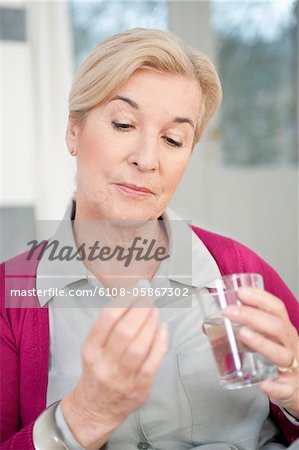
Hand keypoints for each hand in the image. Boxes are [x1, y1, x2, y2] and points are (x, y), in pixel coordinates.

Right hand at [61, 294, 167, 449]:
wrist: (95, 409)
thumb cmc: (98, 372)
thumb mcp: (94, 347)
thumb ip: (109, 326)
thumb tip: (132, 299)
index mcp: (91, 350)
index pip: (107, 319)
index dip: (124, 301)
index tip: (135, 290)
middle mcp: (104, 364)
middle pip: (124, 332)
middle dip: (140, 310)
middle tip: (148, 298)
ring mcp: (122, 378)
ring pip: (139, 347)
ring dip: (150, 324)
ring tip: (154, 311)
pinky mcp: (139, 388)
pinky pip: (152, 364)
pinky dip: (160, 344)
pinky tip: (163, 330)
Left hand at [223, 287, 298, 417]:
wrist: (297, 387)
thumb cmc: (278, 358)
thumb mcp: (265, 340)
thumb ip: (240, 331)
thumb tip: (209, 326)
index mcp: (284, 330)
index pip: (276, 308)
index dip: (260, 298)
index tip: (241, 292)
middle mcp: (290, 344)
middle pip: (276, 326)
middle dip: (252, 316)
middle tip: (229, 312)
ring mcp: (293, 366)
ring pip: (282, 354)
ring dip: (261, 343)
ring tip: (243, 335)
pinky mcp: (290, 388)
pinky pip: (284, 388)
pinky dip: (274, 386)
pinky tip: (264, 384)